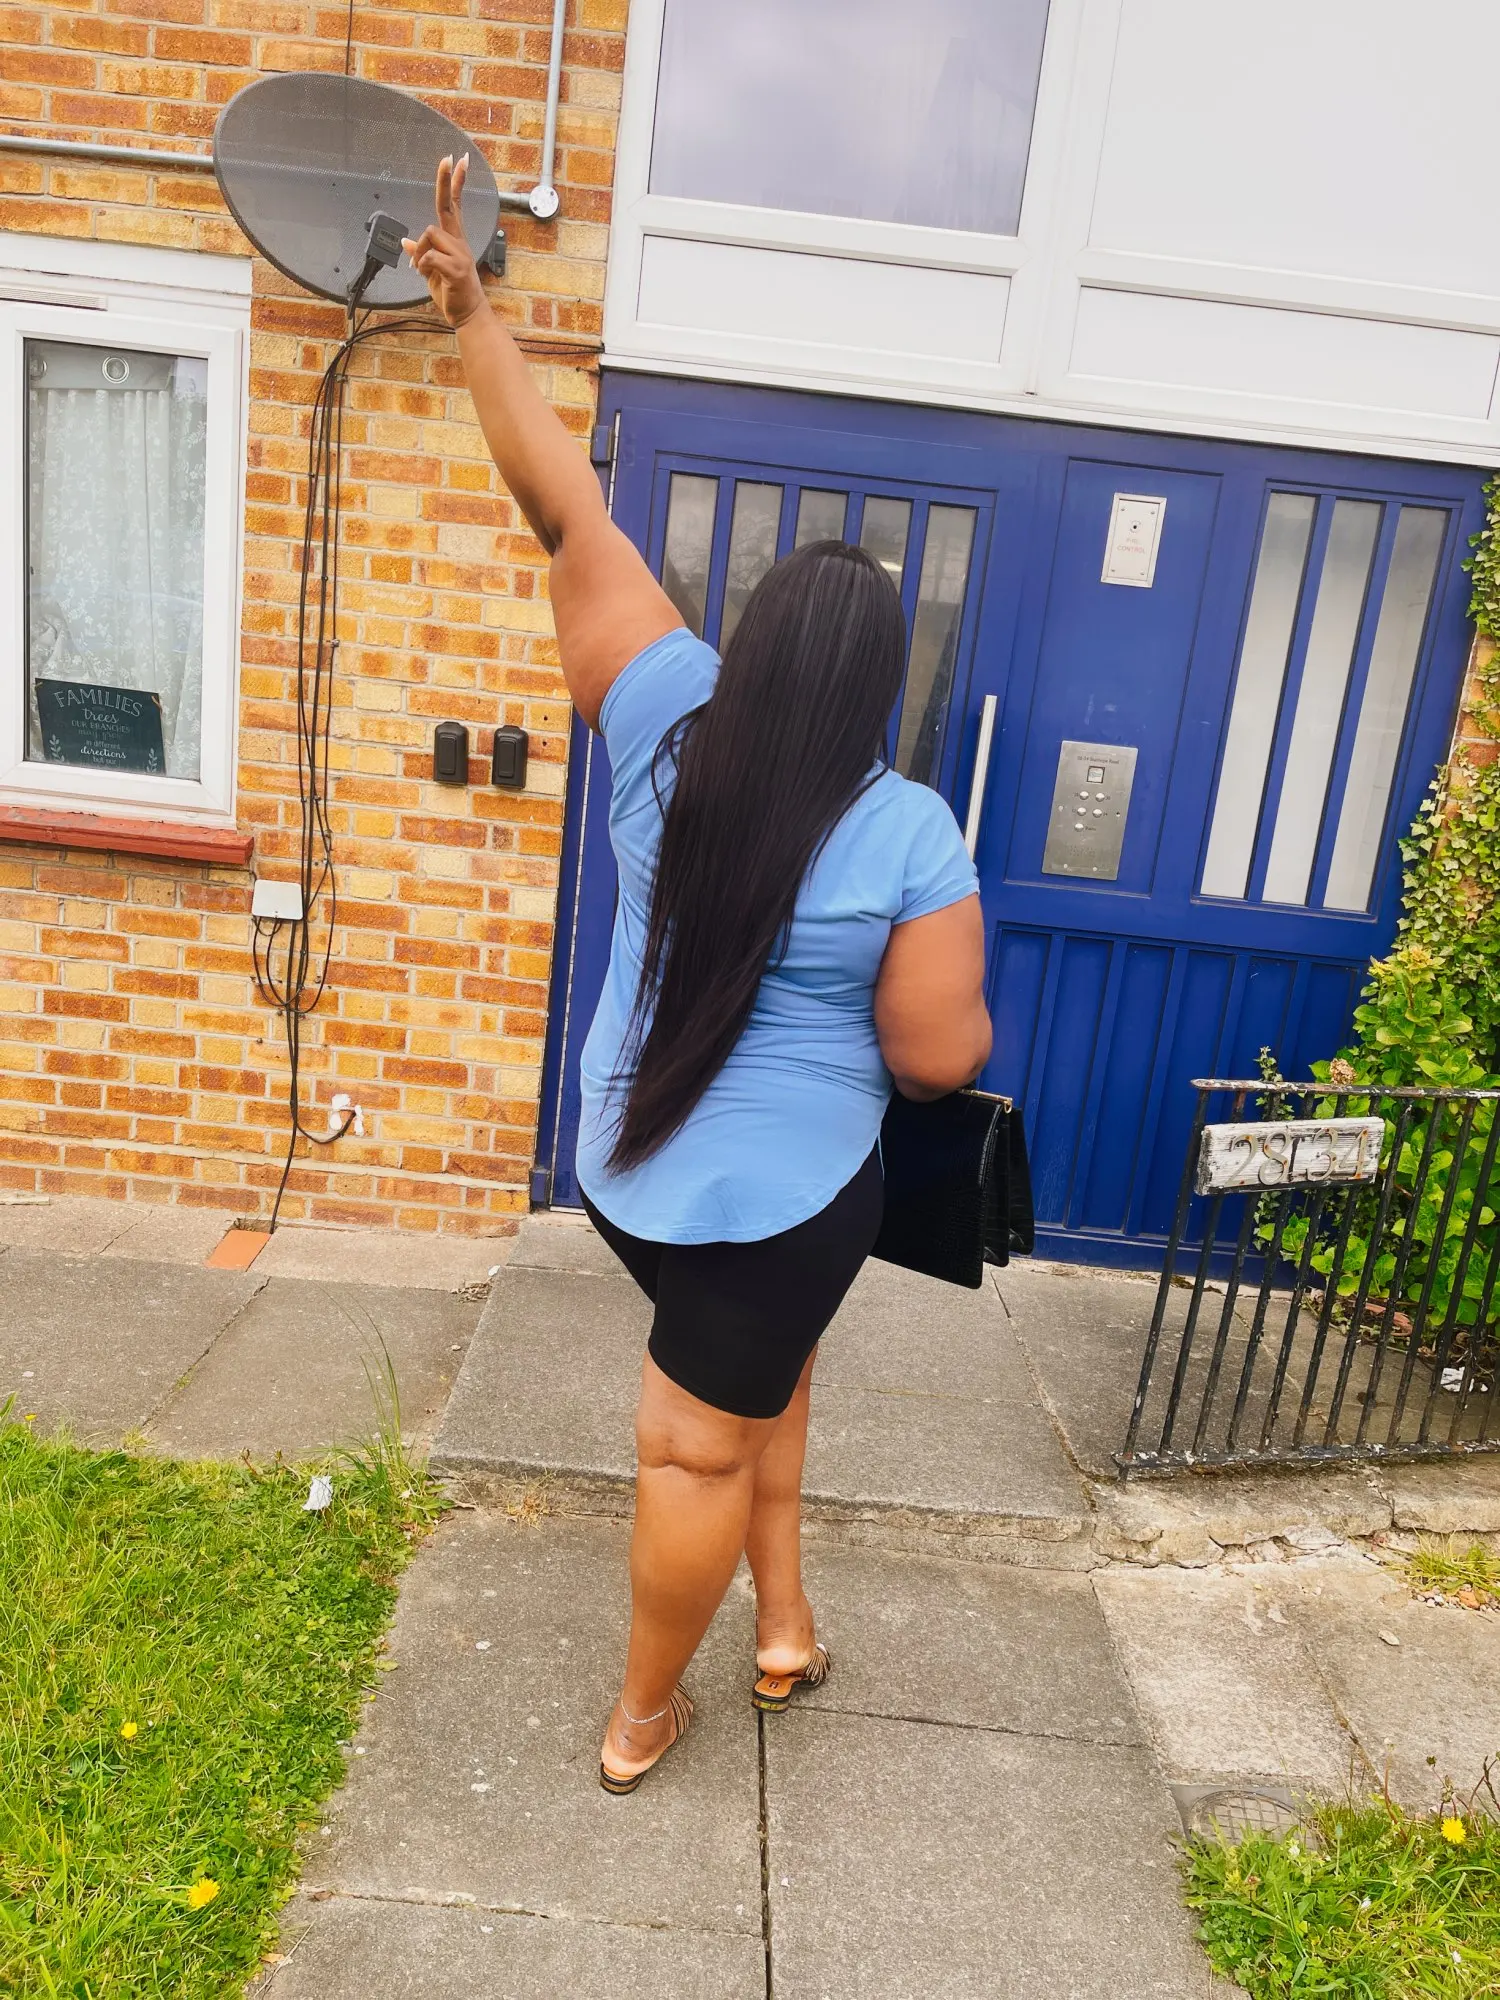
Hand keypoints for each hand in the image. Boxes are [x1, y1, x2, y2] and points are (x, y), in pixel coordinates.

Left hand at [402, 154, 485, 328]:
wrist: (468, 314)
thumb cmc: (453, 292)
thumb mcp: (432, 271)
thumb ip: (421, 254)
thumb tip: (405, 243)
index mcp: (454, 240)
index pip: (454, 205)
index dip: (455, 183)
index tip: (458, 160)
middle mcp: (459, 242)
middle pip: (448, 206)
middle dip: (446, 181)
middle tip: (447, 157)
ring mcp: (460, 254)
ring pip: (428, 235)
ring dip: (419, 252)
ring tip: (424, 270)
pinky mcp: (456, 268)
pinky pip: (428, 256)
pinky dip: (422, 266)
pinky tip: (426, 275)